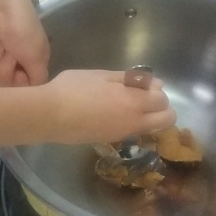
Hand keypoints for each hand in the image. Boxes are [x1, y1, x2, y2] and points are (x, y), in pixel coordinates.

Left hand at [0, 0, 49, 86]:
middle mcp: (15, 63)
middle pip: (6, 84)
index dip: (20, 82)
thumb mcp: (37, 55)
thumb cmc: (22, 30)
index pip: (25, 88)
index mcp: (32, 62)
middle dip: (5, 66)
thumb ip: (38, 79)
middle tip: (8, 49)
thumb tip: (34, 94)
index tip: (20, 70)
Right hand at [45, 69, 176, 144]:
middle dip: (162, 107)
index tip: (143, 84)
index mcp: (133, 102)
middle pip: (167, 119)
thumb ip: (130, 79)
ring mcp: (123, 134)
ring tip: (125, 104)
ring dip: (148, 116)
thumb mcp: (101, 75)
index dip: (157, 90)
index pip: (163, 100)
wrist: (49, 116)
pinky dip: (132, 122)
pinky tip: (111, 113)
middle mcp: (134, 122)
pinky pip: (133, 132)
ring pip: (151, 128)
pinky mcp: (111, 140)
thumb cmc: (72, 89)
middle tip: (142, 96)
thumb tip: (154, 83)